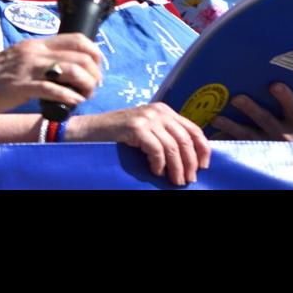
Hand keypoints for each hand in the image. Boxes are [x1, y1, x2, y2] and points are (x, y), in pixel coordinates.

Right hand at [0, 34, 102, 113]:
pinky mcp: (20, 86)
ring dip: (85, 85)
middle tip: (92, 88)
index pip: (77, 39)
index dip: (95, 54)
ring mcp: (27, 68)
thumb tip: (63, 73)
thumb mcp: (18, 60)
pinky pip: (53, 89)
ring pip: (72, 69)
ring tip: (84, 96)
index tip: (96, 70)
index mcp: (36, 45)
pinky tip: (72, 103)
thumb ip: (39, 62)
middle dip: (94, 73)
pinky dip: (69, 97)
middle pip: (81, 55)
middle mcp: (35, 52)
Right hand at [67, 103, 210, 185]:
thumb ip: (165, 137)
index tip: (204, 166)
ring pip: (174, 147)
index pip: (193, 129)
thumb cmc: (117, 136)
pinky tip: (156, 172)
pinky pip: (157, 150)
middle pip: (186, 139)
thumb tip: (189, 159)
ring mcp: (147, 118)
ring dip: (177, 168)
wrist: (88, 131)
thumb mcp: (146, 132)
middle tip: (189, 180)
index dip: (203, 149)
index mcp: (165, 111)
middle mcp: (159, 111)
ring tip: (176, 181)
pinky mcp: (136, 128)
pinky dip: (159, 164)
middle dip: (191, 163)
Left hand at [210, 83, 292, 142]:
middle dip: (252, 110)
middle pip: (266, 122)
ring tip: (218, 117)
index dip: (284, 98)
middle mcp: (284, 137)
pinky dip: (225, 144)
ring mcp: (268, 147)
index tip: (274, 85)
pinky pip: (238, 150)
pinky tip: (211, 136)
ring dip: (232, 126)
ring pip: (248, 136)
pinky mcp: (255, 155)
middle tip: (237, 98)